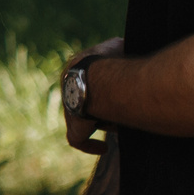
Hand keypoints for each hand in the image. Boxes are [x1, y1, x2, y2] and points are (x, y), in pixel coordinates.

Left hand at [62, 36, 122, 153]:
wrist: (102, 81)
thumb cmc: (112, 62)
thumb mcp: (116, 46)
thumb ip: (119, 47)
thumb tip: (126, 45)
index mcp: (73, 69)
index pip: (87, 79)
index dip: (104, 84)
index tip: (117, 88)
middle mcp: (67, 90)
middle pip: (87, 100)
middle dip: (104, 104)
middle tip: (123, 108)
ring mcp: (69, 110)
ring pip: (86, 118)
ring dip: (103, 121)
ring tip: (123, 122)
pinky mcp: (75, 128)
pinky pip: (78, 140)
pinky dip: (90, 145)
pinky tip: (103, 148)